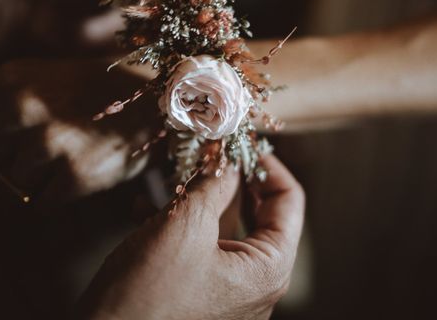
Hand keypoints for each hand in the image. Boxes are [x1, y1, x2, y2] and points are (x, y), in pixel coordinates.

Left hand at [0, 58, 156, 204]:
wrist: (153, 97)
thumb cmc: (91, 92)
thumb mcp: (39, 79)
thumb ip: (0, 106)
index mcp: (7, 82)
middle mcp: (21, 109)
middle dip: (2, 168)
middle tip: (33, 160)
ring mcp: (49, 143)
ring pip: (12, 185)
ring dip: (35, 181)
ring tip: (64, 160)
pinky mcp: (76, 174)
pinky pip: (43, 202)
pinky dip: (58, 194)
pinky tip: (81, 170)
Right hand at [76, 154, 304, 319]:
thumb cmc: (147, 294)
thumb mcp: (184, 226)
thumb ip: (214, 184)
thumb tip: (227, 153)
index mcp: (267, 270)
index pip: (290, 203)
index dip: (269, 165)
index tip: (245, 142)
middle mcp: (255, 284)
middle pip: (257, 213)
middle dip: (231, 178)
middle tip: (210, 149)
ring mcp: (227, 291)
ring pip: (223, 227)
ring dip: (200, 196)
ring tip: (178, 169)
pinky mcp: (197, 293)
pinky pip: (200, 247)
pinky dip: (180, 222)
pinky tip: (146, 204)